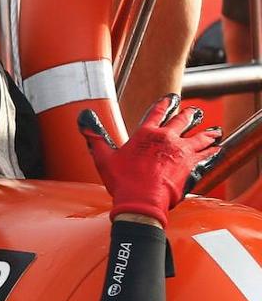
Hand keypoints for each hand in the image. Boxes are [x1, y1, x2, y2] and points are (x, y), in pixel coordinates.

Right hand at [78, 94, 221, 226]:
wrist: (141, 202)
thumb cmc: (122, 182)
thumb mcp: (103, 158)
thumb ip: (95, 136)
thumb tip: (83, 116)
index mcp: (146, 134)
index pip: (157, 112)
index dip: (165, 104)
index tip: (171, 98)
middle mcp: (167, 138)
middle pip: (183, 121)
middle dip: (190, 115)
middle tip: (195, 112)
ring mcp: (182, 152)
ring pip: (199, 137)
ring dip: (206, 133)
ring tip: (213, 131)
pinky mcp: (192, 166)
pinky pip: (207, 155)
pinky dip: (213, 152)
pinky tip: (217, 149)